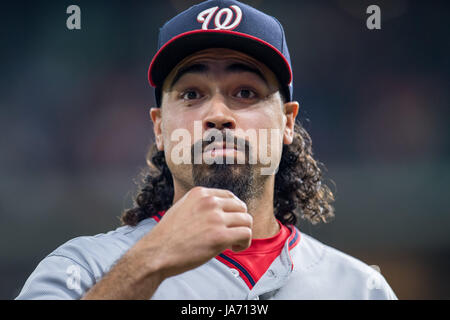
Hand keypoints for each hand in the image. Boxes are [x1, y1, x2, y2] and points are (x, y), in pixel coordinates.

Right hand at [132, 186, 251, 279]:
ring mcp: (216, 218)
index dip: (233, 211)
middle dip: (239, 221)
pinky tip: (233, 249)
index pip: (229, 196)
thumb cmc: (167, 237)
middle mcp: (210, 202)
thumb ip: (200, 207)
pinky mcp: (220, 236)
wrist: (156, 253)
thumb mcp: (182, 208)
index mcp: (200, 193)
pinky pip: (246, 234)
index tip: (229, 222)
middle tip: (232, 234)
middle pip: (241, 207)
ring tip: (233, 243)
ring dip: (243, 233)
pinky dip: (244, 243)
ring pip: (247, 220)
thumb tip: (221, 213)